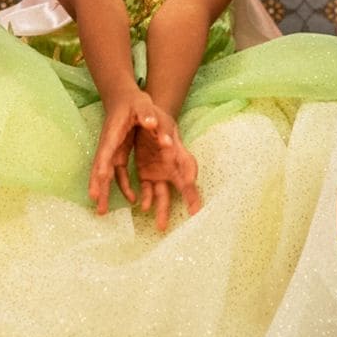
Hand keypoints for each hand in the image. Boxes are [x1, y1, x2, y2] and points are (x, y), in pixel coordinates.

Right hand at [89, 87, 179, 215]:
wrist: (125, 98)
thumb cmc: (134, 101)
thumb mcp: (143, 104)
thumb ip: (147, 114)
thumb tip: (152, 123)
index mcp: (114, 134)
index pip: (105, 152)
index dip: (101, 167)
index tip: (99, 179)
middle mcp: (109, 145)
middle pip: (101, 168)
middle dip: (98, 186)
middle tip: (97, 204)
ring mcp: (112, 151)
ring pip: (107, 174)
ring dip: (104, 191)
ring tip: (102, 210)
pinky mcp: (118, 154)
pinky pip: (117, 173)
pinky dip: (120, 186)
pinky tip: (130, 198)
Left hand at [125, 107, 202, 232]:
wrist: (141, 112)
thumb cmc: (151, 113)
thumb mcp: (150, 111)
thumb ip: (150, 118)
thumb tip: (154, 127)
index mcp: (174, 148)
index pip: (187, 166)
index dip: (191, 182)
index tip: (195, 200)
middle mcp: (170, 162)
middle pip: (181, 183)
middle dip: (187, 198)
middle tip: (194, 211)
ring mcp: (159, 169)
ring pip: (163, 192)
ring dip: (162, 208)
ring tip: (161, 225)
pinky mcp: (147, 172)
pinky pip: (147, 189)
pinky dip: (146, 198)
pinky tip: (143, 207)